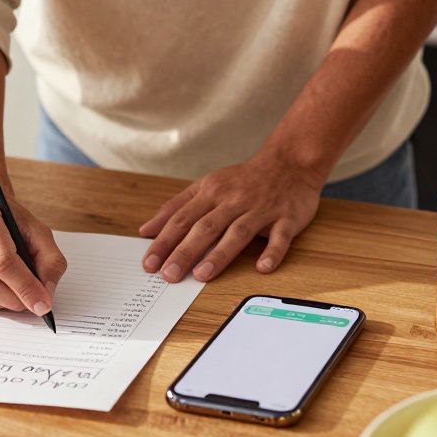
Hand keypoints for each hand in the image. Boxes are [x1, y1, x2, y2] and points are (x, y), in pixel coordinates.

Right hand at [0, 194, 66, 314]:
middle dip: (14, 300)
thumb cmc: (7, 221)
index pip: (2, 261)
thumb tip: (45, 294)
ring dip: (1, 304)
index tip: (42, 304)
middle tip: (31, 304)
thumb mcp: (36, 230)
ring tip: (15, 296)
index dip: (25, 287)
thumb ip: (50, 260)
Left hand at [139, 150, 324, 281]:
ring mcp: (261, 209)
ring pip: (238, 232)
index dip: (164, 242)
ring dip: (220, 254)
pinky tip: (262, 267)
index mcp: (211, 192)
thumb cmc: (243, 179)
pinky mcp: (287, 218)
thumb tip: (146, 230)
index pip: (182, 219)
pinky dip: (272, 252)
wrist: (289, 162)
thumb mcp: (206, 186)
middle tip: (168, 275)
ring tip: (202, 274)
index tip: (149, 263)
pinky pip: (280, 236)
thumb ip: (176, 207)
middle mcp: (234, 200)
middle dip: (185, 252)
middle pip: (205, 227)